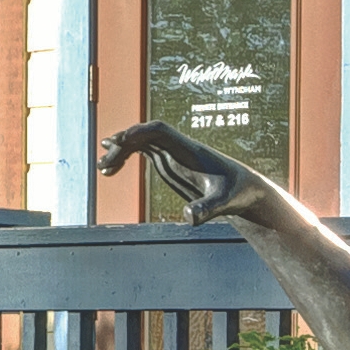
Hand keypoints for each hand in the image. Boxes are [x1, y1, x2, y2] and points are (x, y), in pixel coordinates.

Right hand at [102, 122, 263, 223]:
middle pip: (144, 135)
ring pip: (140, 142)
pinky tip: (111, 168)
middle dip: (123, 146)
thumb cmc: (237, 193)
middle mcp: (179, 147)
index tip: (120, 143)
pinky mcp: (170, 162)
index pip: (159, 131)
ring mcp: (173, 153)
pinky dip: (125, 156)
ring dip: (120, 150)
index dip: (138, 133)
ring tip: (103, 169)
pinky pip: (142, 151)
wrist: (246, 190)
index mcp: (189, 150)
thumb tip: (188, 219)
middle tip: (105, 166)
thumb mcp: (223, 203)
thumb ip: (206, 209)